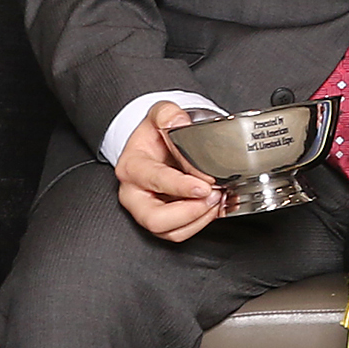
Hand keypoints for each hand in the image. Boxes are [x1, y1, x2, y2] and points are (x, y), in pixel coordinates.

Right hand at [116, 101, 227, 241]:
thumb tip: (179, 123)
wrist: (156, 145)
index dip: (181, 186)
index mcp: (131, 167)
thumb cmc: (155, 135)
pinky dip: (200, 224)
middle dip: (189, 211)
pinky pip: (179, 233)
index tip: (204, 185)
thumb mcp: (160, 114)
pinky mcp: (162, 222)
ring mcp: (145, 211)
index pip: (154, 181)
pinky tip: (214, 208)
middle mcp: (134, 194)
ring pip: (169, 231)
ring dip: (198, 219)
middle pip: (155, 219)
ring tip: (216, 199)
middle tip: (212, 195)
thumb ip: (168, 114)